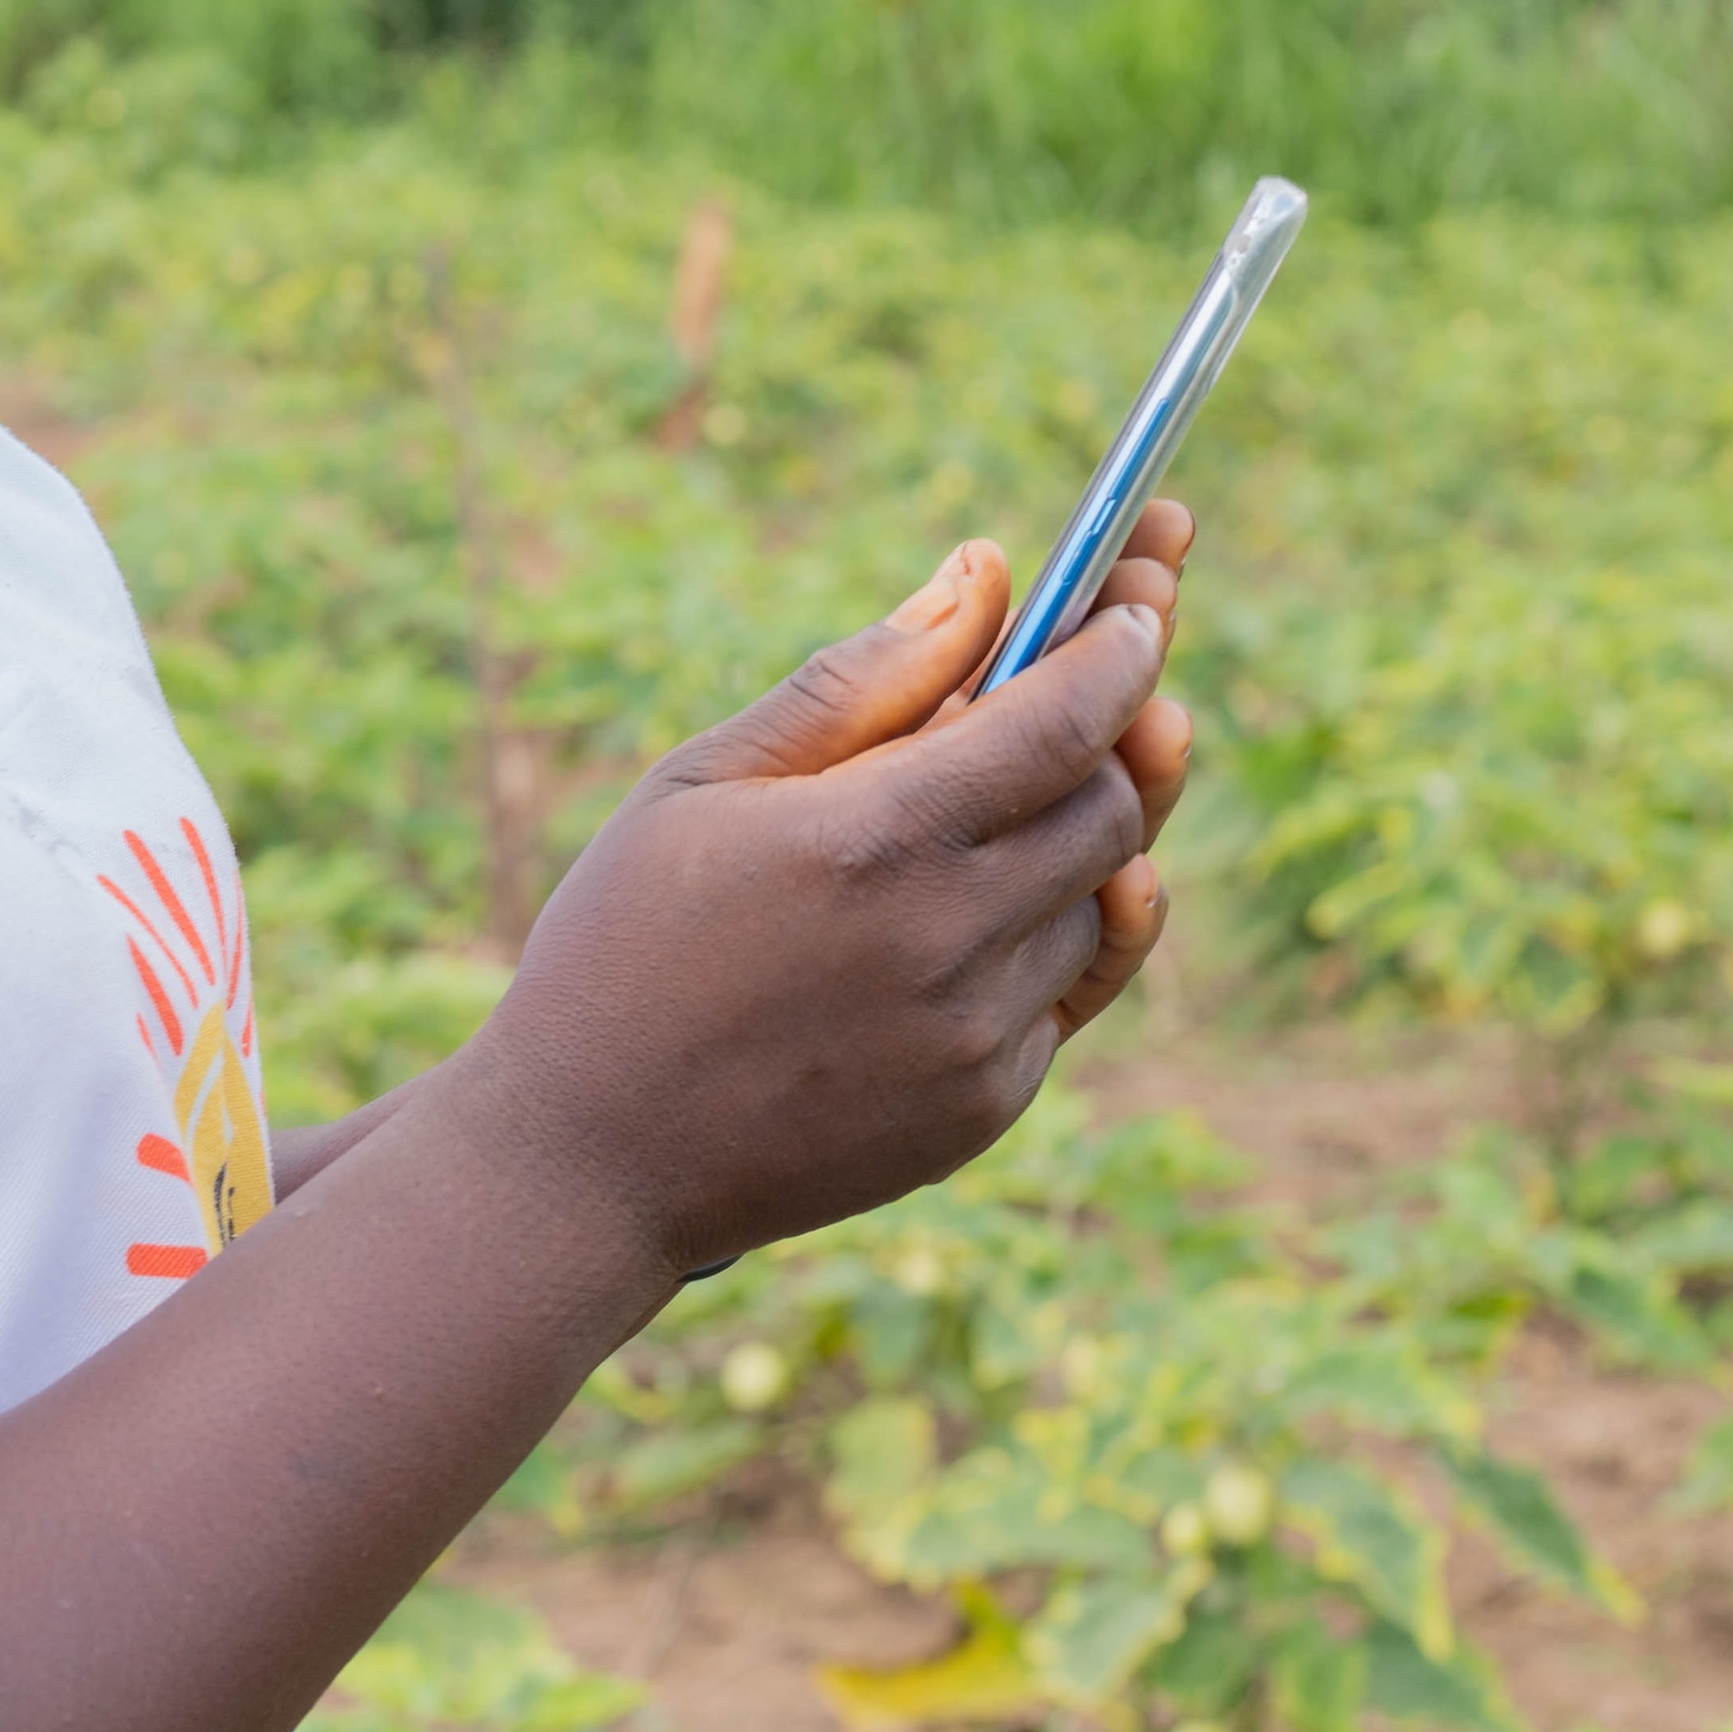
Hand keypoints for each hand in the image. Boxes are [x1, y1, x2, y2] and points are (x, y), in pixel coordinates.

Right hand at [462, 517, 1189, 1278]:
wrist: (593, 1157)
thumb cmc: (626, 940)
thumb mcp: (704, 781)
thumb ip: (858, 680)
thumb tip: (988, 574)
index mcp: (870, 841)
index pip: (1063, 720)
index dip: (1119, 646)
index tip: (1139, 595)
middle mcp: (946, 942)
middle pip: (1112, 804)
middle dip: (1118, 728)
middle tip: (1095, 681)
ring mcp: (977, 1038)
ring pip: (1101, 897)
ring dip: (1071, 836)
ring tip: (984, 811)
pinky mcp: (986, 1106)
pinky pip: (1064, 990)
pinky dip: (1039, 931)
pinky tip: (959, 913)